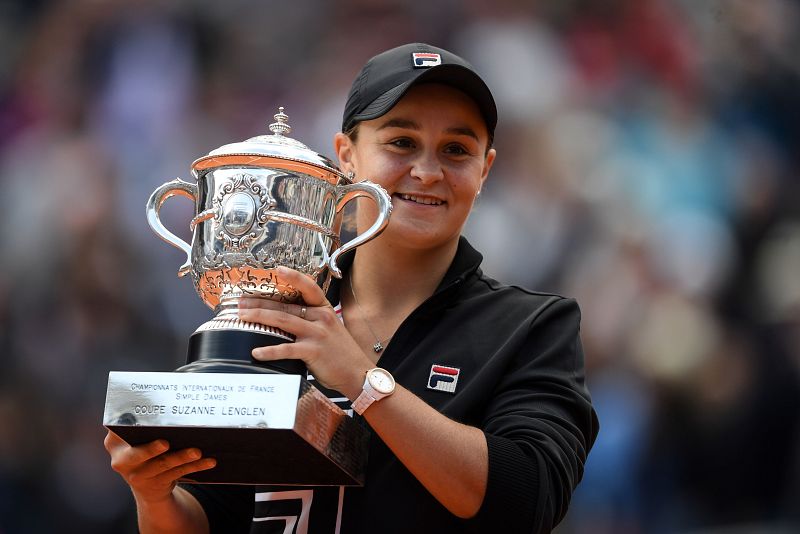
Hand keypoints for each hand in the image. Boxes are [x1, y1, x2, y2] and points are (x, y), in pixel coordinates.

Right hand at [104, 431, 215, 504]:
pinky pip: (178, 473)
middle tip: (165, 443)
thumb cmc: (146, 447)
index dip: (130, 426)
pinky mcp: (155, 485)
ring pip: (162, 465)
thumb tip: (170, 398)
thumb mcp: (138, 436)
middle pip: (137, 455)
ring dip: (181, 457)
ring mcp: (138, 476)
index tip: (142, 421)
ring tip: (197, 451)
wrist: (146, 484)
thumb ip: (145, 422)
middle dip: (151, 449)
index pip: (120, 431)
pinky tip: (209, 461)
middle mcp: (122, 461)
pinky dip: (195, 466)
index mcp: (115, 443)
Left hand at [238, 266, 372, 397]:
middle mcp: (321, 318)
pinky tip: (256, 352)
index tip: (277, 270)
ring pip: (283, 320)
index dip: (293, 277)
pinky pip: (286, 349)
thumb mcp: (330, 328)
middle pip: (286, 305)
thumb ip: (312, 321)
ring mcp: (317, 334)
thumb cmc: (342, 352)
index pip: (309, 287)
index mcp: (325, 309)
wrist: (357, 373)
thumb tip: (286, 317)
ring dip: (259, 317)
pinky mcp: (313, 351)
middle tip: (241, 302)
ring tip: (242, 317)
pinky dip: (270, 351)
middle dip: (260, 303)